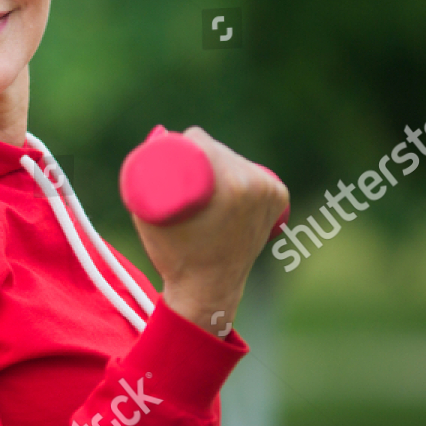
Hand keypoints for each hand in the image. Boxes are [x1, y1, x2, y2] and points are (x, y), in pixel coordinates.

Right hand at [130, 127, 289, 336]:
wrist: (207, 288)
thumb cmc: (174, 254)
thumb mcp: (149, 214)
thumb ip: (147, 174)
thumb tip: (159, 137)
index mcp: (232, 185)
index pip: (201, 141)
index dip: (181, 142)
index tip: (168, 155)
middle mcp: (257, 185)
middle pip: (220, 149)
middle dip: (199, 153)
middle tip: (180, 171)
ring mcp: (271, 193)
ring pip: (236, 160)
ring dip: (219, 163)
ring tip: (201, 181)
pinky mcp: (278, 199)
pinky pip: (254, 173)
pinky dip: (240, 173)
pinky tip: (231, 179)